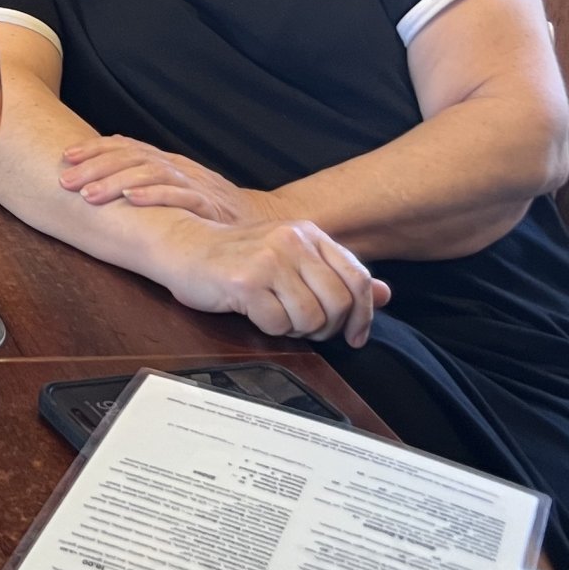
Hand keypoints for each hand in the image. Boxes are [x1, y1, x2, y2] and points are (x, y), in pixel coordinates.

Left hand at [61, 136, 267, 226]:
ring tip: (89, 194)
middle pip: (132, 157)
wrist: (260, 223)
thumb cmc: (209, 209)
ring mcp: (195, 183)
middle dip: (95, 167)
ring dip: (116, 182)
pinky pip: (181, 196)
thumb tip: (105, 167)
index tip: (65, 157)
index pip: (126, 146)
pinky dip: (155, 195)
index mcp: (166, 161)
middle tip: (66, 180)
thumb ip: (146, 176)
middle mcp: (178, 166)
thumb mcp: (175, 188)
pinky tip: (132, 199)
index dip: (95, 149)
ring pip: (151, 173)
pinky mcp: (210, 204)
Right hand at [159, 217, 389, 349]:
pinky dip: (270, 328)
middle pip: (339, 302)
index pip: (357, 277)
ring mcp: (269, 259)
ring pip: (311, 317)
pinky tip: (255, 313)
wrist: (183, 246)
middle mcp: (292, 241)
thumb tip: (385, 294)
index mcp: (308, 233)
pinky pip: (278, 323)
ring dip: (297, 329)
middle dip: (327, 327)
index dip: (363, 314)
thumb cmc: (237, 257)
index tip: (356, 336)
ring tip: (277, 316)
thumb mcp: (291, 258)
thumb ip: (336, 274)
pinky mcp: (245, 281)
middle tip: (307, 329)